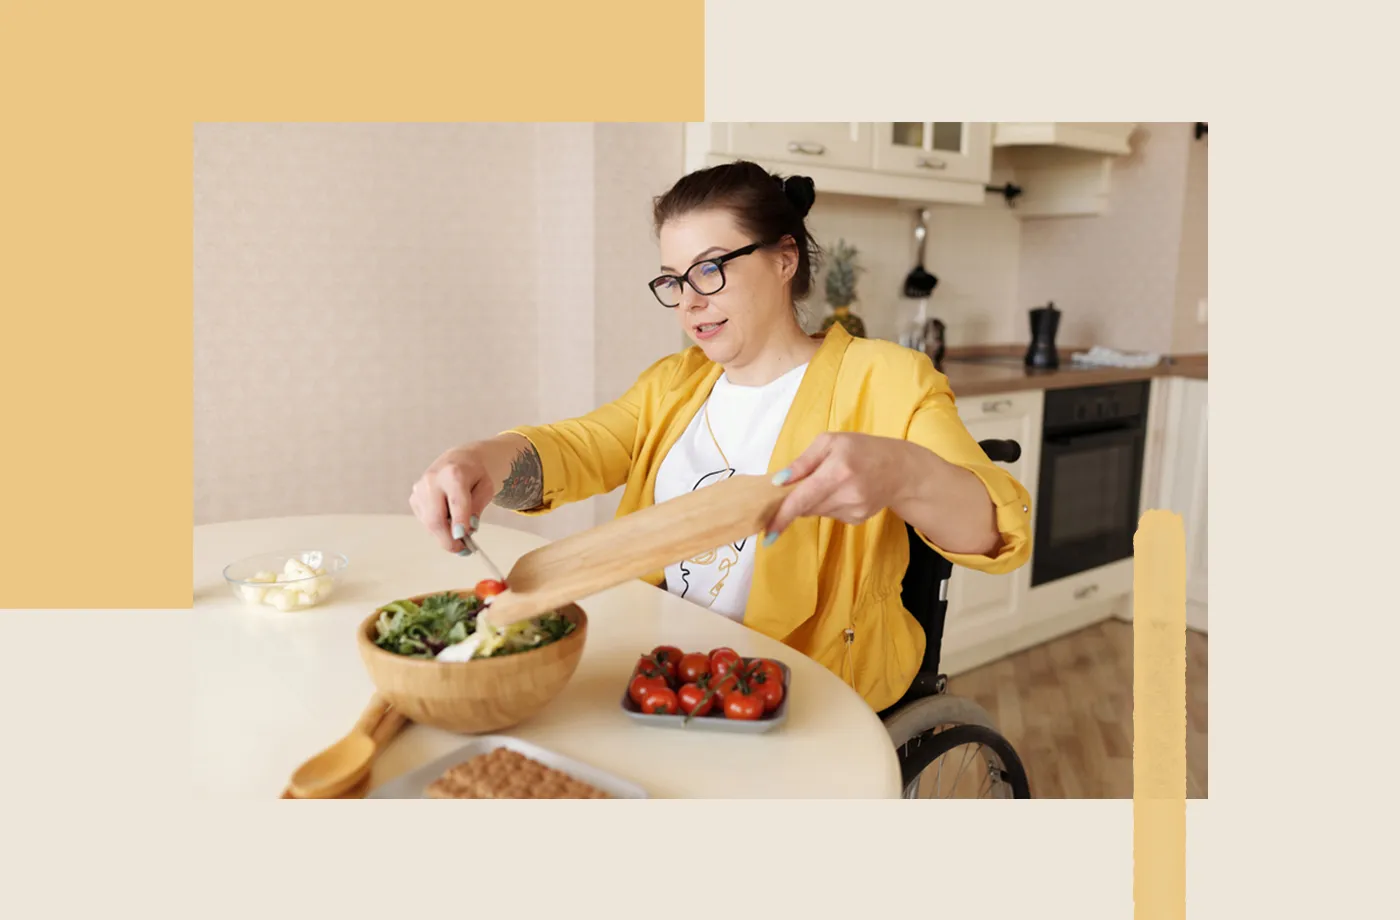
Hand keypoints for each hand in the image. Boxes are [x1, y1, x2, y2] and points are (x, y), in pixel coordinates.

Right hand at [410, 446, 496, 553]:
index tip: (462, 536)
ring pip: (428, 523)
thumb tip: (468, 528)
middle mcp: (432, 480)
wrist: (457, 460)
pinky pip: (425, 521)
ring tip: (460, 534)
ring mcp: (419, 489)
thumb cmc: (475, 475)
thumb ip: (478, 507)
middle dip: (448, 539)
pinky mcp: (414, 498)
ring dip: (444, 535)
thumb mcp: (486, 488)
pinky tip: (448, 519)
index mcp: (454, 473)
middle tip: (462, 550)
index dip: (459, 521)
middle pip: (435, 517)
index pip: (456, 501)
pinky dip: (438, 527)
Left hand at [764, 433, 912, 540]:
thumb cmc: (861, 449)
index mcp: (837, 471)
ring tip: (830, 481)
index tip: (767, 532)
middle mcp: (847, 494)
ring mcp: (854, 510)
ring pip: (816, 512)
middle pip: (806, 507)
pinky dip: (828, 505)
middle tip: (802, 482)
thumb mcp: (830, 441)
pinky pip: (830, 515)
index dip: (782, 516)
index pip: (802, 499)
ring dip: (813, 500)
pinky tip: (843, 491)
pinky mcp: (857, 520)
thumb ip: (803, 461)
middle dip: (795, 500)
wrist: (899, 469)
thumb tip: (779, 481)